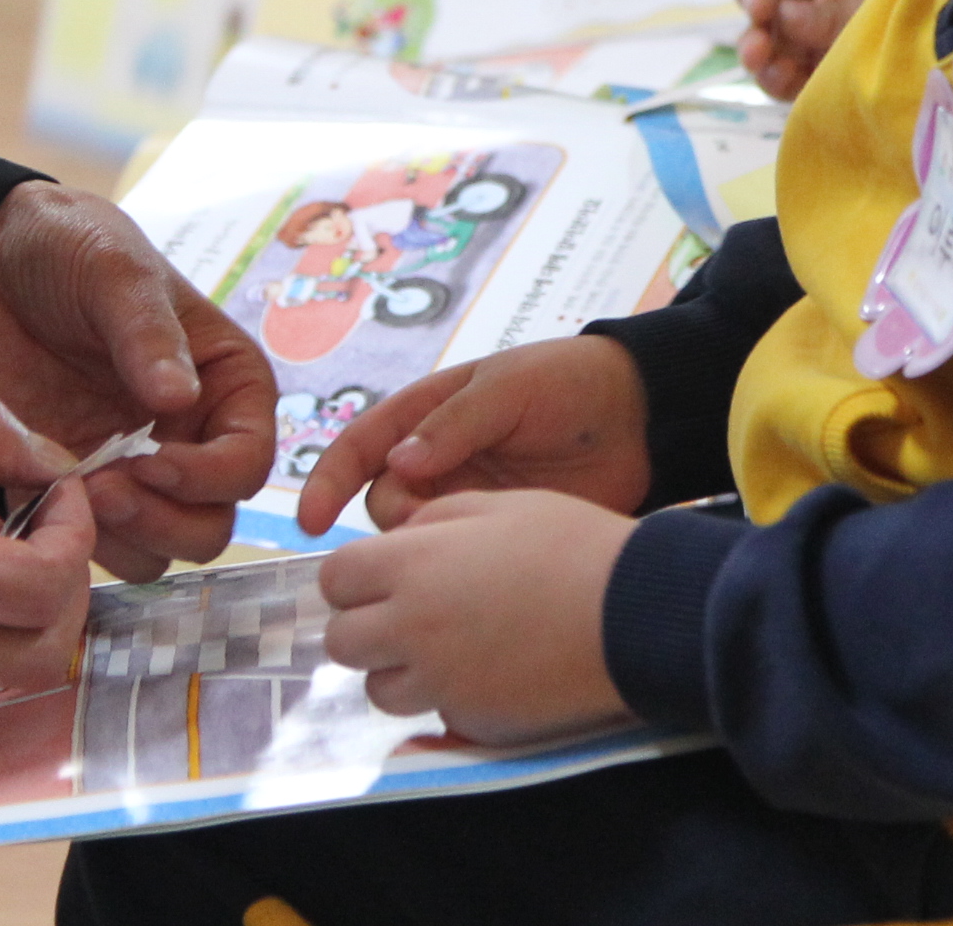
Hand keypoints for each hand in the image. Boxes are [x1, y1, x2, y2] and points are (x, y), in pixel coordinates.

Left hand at [0, 183, 275, 578]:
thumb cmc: (71, 247)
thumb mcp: (114, 272)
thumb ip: (148, 332)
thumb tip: (180, 396)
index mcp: (227, 383)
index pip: (249, 462)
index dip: (208, 477)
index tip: (149, 458)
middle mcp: (192, 437)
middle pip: (209, 524)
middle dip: (162, 519)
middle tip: (101, 489)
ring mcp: (135, 470)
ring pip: (156, 550)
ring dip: (117, 537)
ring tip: (67, 491)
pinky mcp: (79, 489)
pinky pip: (93, 547)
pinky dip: (67, 540)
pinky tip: (33, 495)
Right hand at [297, 336, 650, 535]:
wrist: (642, 419)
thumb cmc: (568, 384)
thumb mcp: (507, 387)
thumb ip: (453, 424)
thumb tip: (399, 464)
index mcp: (426, 416)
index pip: (360, 448)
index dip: (327, 483)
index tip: (310, 523)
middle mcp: (437, 462)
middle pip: (382, 503)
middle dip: (395, 517)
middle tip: (434, 517)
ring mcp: (466, 501)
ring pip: (417, 539)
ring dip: (428, 544)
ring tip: (469, 535)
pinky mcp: (497, 536)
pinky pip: (459, 561)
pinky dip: (458, 568)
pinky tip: (482, 568)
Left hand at [318, 490, 637, 743]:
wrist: (633, 613)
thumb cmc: (571, 545)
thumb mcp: (497, 505)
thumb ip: (434, 521)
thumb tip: (399, 542)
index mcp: (411, 565)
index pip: (335, 579)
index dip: (353, 577)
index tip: (380, 576)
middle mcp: (412, 629)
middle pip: (342, 642)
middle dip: (364, 626)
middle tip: (405, 614)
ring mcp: (441, 683)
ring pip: (379, 689)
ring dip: (398, 670)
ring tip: (446, 647)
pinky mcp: (472, 722)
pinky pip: (433, 716)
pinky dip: (445, 699)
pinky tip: (486, 672)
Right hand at [727, 0, 897, 100]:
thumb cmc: (935, 27)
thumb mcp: (887, 9)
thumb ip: (833, 14)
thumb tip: (780, 17)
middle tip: (758, 7)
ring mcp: (815, 27)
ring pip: (765, 22)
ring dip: (754, 34)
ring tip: (757, 51)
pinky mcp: (811, 69)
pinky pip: (776, 66)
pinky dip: (771, 72)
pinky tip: (777, 75)